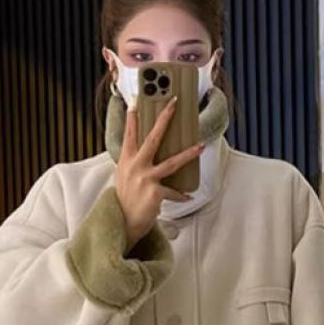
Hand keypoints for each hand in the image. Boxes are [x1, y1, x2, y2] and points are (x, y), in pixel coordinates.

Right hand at [116, 97, 204, 246]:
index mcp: (126, 160)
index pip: (129, 134)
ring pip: (171, 162)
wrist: (123, 222)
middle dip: (164, 119)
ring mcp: (145, 179)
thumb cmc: (125, 199)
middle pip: (153, 138)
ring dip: (188, 154)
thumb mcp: (124, 176)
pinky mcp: (155, 193)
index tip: (136, 102)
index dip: (133, 118)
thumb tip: (145, 150)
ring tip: (200, 146)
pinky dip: (181, 195)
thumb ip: (133, 162)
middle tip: (173, 104)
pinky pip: (174, 192)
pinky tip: (188, 196)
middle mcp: (135, 166)